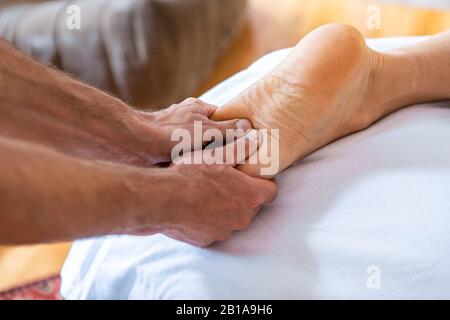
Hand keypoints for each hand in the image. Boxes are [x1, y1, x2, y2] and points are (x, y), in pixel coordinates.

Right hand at [129, 130, 277, 246]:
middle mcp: (242, 218)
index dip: (262, 181)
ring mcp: (225, 231)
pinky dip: (210, 220)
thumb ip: (240, 148)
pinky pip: (215, 229)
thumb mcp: (216, 155)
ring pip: (233, 218)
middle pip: (252, 206)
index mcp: (250, 195)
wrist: (162, 200)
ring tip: (207, 193)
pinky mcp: (207, 240)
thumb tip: (255, 139)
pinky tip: (195, 207)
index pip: (271, 190)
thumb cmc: (190, 174)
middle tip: (225, 181)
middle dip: (243, 195)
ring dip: (226, 208)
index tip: (250, 175)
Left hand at [131, 97, 252, 164]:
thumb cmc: (171, 133)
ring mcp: (176, 132)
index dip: (234, 131)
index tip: (244, 145)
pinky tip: (198, 172)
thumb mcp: (206, 130)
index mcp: (198, 108)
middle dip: (220, 145)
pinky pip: (186, 154)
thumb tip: (248, 128)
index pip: (224, 118)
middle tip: (233, 161)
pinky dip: (192, 162)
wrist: (135, 145)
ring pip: (199, 145)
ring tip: (218, 169)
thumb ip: (227, 129)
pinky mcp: (166, 146)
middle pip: (212, 132)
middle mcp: (187, 118)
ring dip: (206, 156)